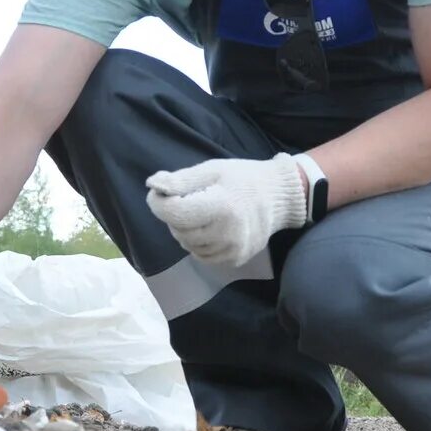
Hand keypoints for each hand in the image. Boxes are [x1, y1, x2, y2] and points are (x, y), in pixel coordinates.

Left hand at [145, 153, 306, 268]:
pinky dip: (198, 242)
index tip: (158, 192)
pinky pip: (202, 255)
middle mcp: (228, 234)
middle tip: (187, 199)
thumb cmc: (243, 179)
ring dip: (185, 229)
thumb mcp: (212, 170)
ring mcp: (232, 250)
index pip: (174, 213)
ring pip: (188, 245)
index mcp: (222, 207)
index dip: (159, 202)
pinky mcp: (235, 260)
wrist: (278, 197)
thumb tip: (152, 185)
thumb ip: (181, 180)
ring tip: (202, 212)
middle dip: (174, 215)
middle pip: (178, 230)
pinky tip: (211, 227)